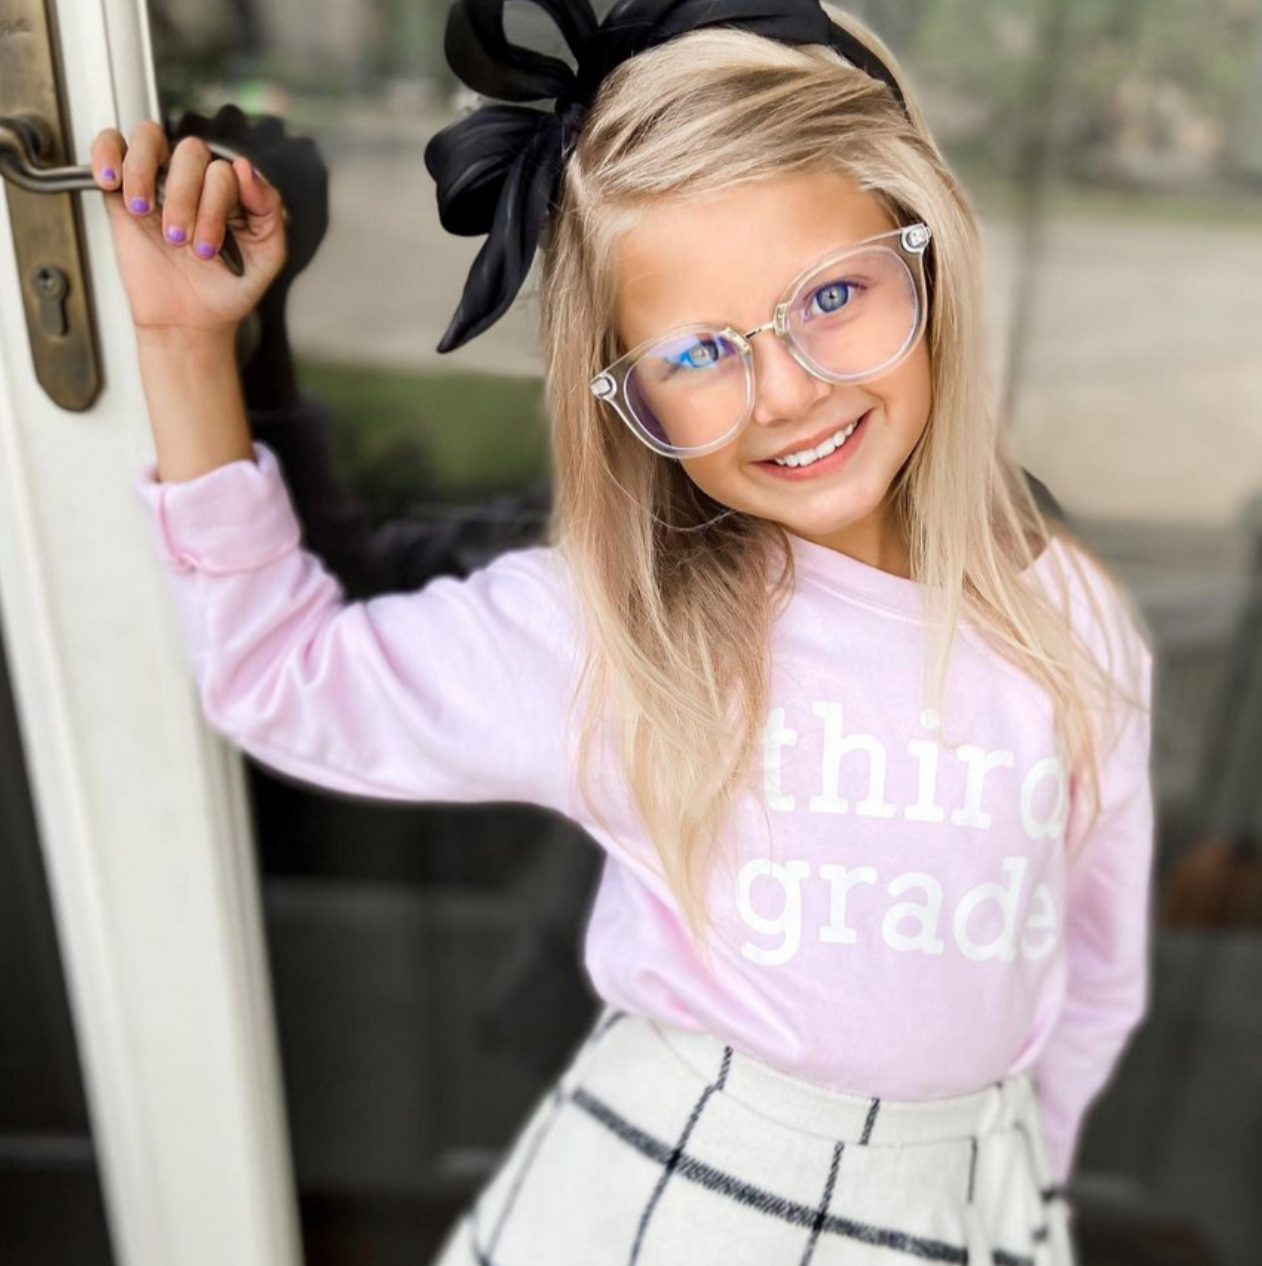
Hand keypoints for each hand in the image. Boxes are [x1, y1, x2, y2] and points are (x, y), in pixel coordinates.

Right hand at [90, 120, 287, 339]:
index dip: (215, 206)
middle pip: (189, 153)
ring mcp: (160, 180)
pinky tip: (111, 180)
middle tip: (180, 240)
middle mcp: (197, 180)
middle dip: (184, 199)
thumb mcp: (267, 257)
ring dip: (144, 174)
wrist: (189, 319)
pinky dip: (106, 153)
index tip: (209, 247)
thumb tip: (247, 170)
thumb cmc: (228, 288)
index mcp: (233, 192)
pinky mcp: (124, 190)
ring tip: (144, 211)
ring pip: (149, 138)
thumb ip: (269, 212)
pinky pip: (110, 145)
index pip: (224, 171)